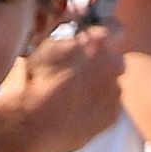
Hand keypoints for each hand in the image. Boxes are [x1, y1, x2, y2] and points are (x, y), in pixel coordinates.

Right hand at [0, 21, 124, 151]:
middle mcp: (114, 65)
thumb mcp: (49, 47)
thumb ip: (71, 41)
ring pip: (111, 86)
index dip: (102, 37)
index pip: (114, 30)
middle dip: (100, 65)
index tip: (94, 44)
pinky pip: (109, 108)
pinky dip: (97, 109)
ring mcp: (115, 91)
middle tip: (77, 76)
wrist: (34, 122)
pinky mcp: (113, 116)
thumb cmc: (37, 81)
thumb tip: (79, 41)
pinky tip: (77, 112)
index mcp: (99, 42)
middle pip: (113, 61)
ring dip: (98, 89)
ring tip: (72, 98)